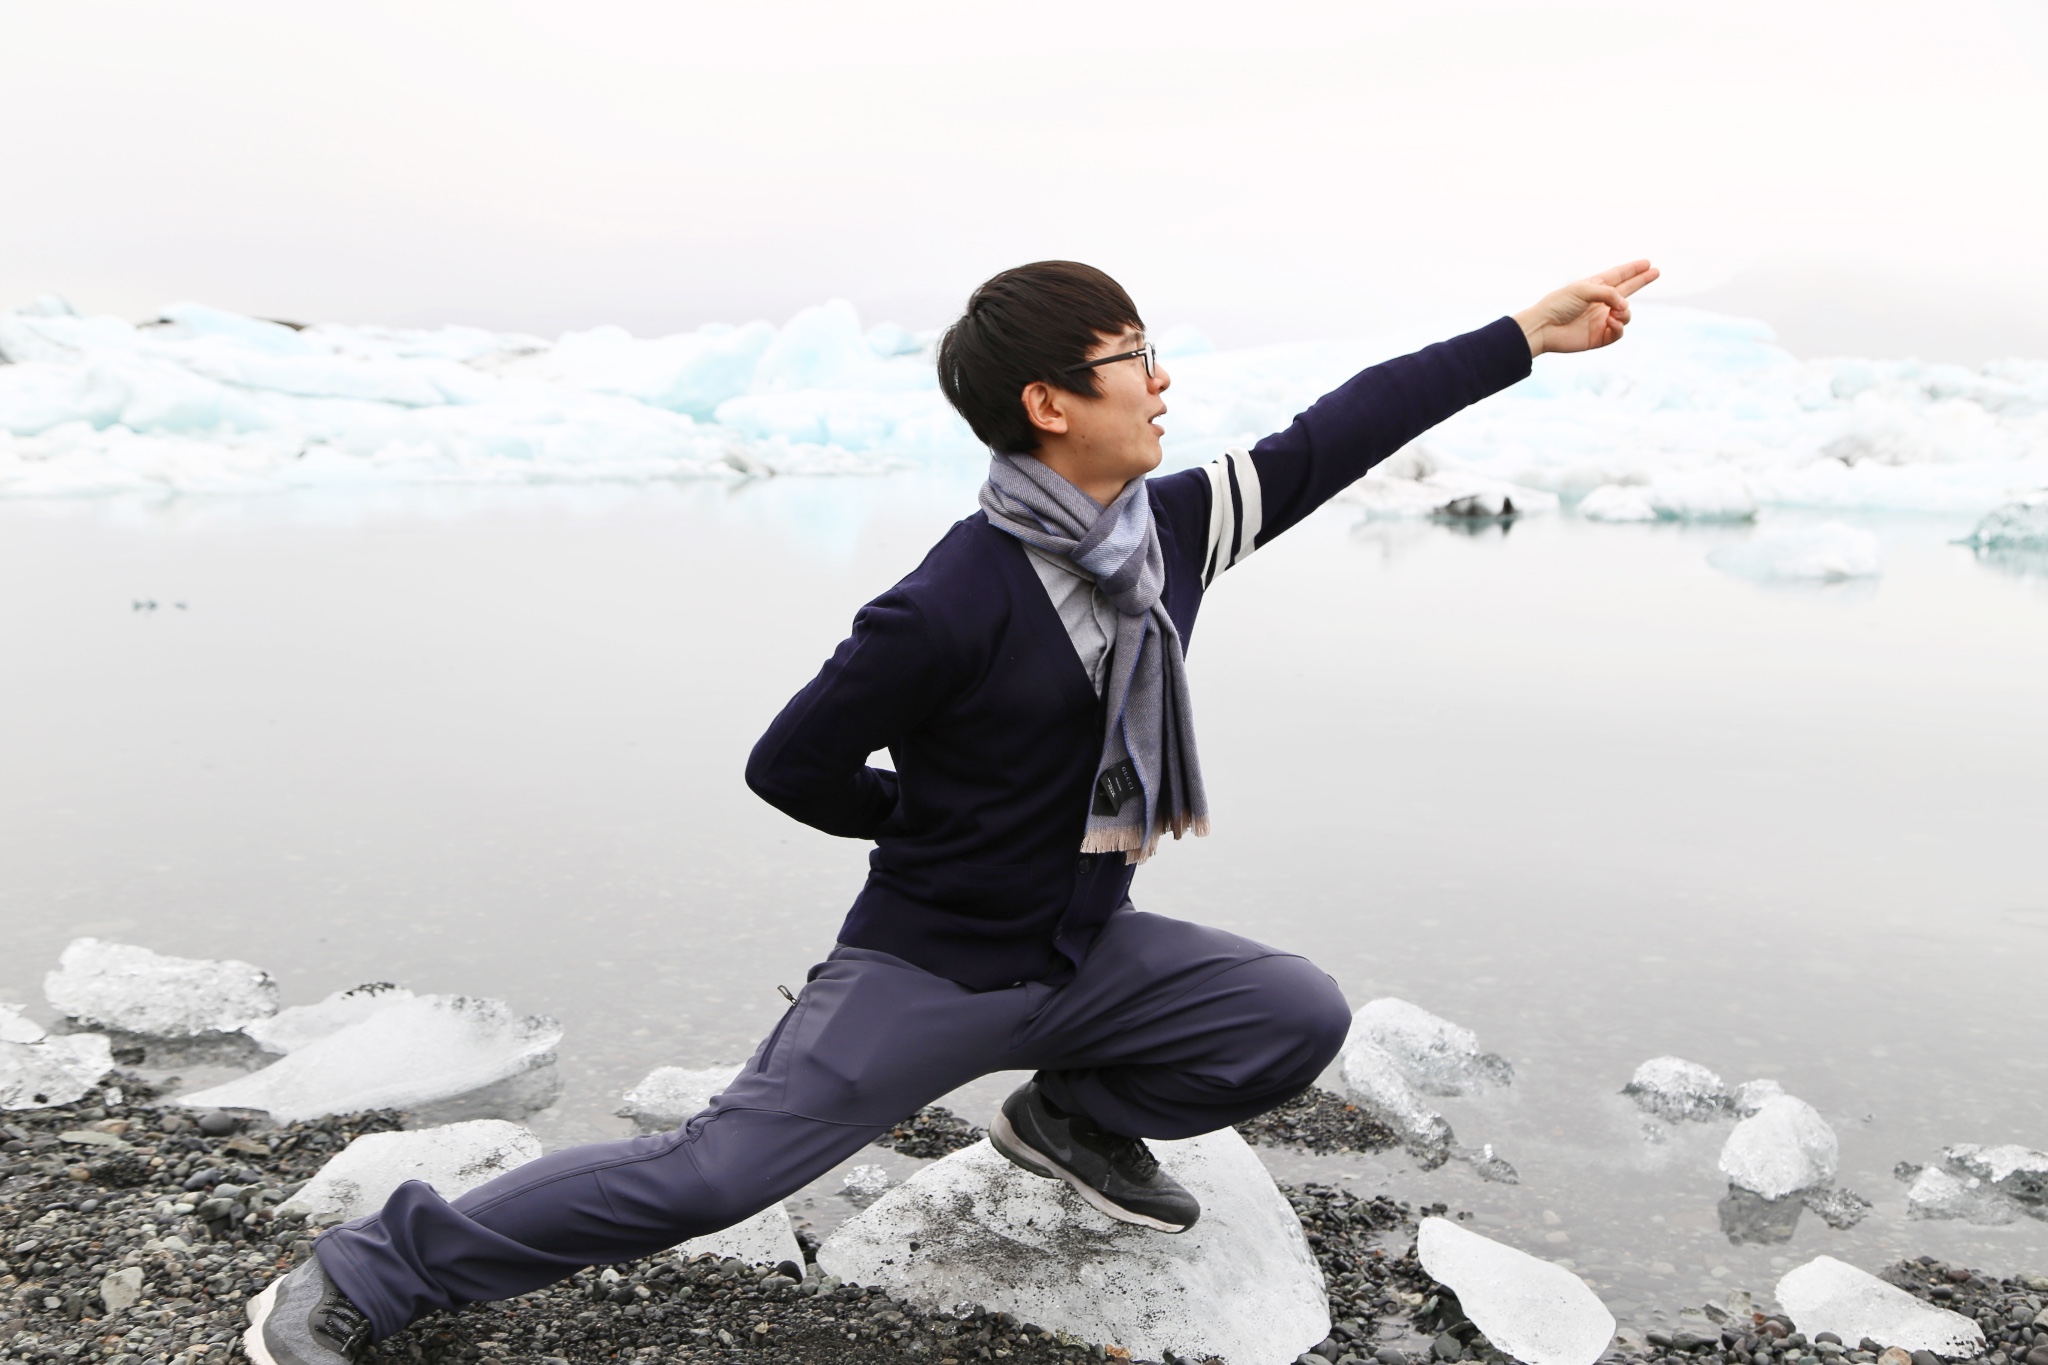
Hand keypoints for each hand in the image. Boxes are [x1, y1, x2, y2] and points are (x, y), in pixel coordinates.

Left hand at [1514, 260, 1659, 356]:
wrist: (1544, 328)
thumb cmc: (1559, 304)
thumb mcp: (1584, 289)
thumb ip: (1609, 293)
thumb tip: (1626, 306)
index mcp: (1595, 287)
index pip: (1619, 275)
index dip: (1633, 269)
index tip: (1647, 263)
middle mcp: (1600, 302)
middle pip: (1627, 290)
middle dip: (1641, 281)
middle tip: (1656, 272)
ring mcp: (1601, 319)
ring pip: (1626, 314)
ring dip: (1625, 312)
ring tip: (1615, 312)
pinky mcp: (1599, 337)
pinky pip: (1619, 331)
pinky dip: (1619, 326)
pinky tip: (1611, 322)